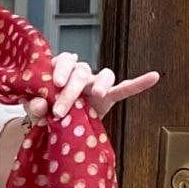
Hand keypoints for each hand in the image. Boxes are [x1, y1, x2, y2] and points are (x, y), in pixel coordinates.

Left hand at [23, 52, 160, 124]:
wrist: (56, 127)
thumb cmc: (45, 112)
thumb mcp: (35, 110)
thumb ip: (35, 106)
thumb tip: (39, 103)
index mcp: (62, 70)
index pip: (65, 60)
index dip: (61, 69)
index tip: (55, 84)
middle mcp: (81, 73)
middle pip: (81, 72)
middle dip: (70, 91)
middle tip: (59, 111)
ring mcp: (96, 83)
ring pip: (103, 75)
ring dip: (100, 84)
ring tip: (96, 94)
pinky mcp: (109, 96)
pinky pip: (125, 87)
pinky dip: (139, 83)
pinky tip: (153, 77)